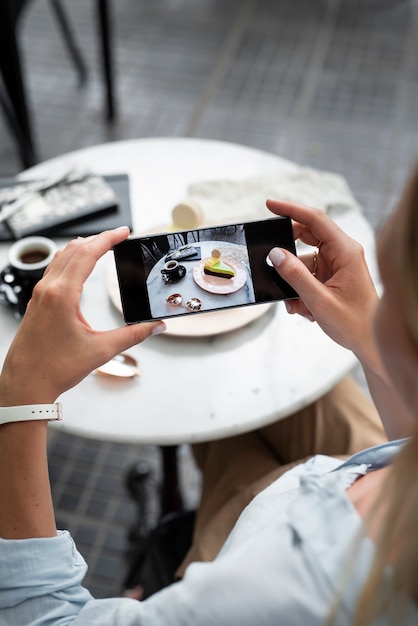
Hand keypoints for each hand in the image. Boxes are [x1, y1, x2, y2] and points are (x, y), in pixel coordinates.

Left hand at [0, 228, 165, 405]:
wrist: (25, 384)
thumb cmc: (54, 368)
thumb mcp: (100, 350)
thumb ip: (133, 336)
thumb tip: (155, 327)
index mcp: (62, 295)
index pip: (87, 254)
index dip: (107, 239)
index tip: (123, 232)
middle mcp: (48, 290)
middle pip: (73, 250)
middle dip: (97, 239)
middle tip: (118, 236)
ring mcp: (39, 295)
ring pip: (60, 258)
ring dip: (81, 248)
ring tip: (100, 245)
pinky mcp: (37, 303)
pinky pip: (53, 270)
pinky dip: (69, 260)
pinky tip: (78, 267)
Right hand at [267, 199, 378, 362]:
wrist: (371, 343)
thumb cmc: (354, 323)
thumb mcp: (319, 301)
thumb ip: (295, 276)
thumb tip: (275, 254)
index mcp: (345, 251)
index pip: (315, 220)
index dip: (291, 209)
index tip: (269, 204)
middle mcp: (342, 253)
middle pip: (307, 236)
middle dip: (287, 251)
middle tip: (271, 260)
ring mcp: (337, 264)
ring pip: (304, 259)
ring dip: (294, 280)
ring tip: (297, 305)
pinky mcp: (332, 276)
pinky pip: (308, 274)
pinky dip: (300, 289)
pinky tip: (304, 309)